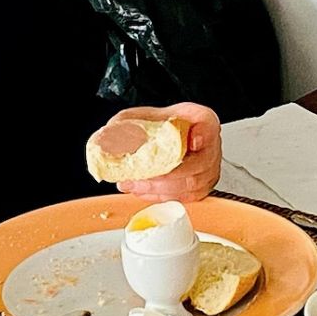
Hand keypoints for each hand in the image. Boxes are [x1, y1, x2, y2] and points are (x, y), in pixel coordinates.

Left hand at [106, 102, 221, 203]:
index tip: (192, 141)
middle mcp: (210, 145)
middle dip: (166, 174)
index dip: (202, 136)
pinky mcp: (200, 188)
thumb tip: (107, 142)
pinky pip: (185, 197)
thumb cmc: (153, 127)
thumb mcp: (136, 118)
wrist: (159, 138)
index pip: (208, 127)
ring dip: (160, 188)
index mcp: (201, 120)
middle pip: (197, 164)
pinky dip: (162, 196)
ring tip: (135, 185)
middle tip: (143, 175)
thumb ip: (124, 127)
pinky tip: (143, 191)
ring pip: (191, 185)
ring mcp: (208, 168)